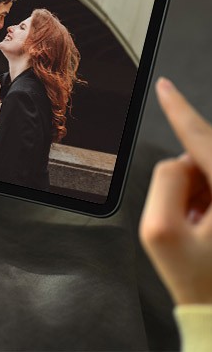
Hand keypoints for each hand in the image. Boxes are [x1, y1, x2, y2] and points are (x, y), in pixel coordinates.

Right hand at [139, 77, 211, 304]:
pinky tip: (205, 233)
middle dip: (186, 185)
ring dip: (197, 198)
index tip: (164, 87)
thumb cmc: (199, 280)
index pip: (202, 138)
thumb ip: (165, 180)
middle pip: (203, 160)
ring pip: (210, 176)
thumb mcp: (159, 231)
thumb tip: (178, 161)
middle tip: (185, 221)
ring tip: (198, 235)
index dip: (178, 109)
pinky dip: (205, 206)